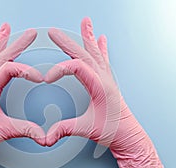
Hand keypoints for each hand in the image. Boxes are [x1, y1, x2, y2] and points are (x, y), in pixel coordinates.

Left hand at [0, 23, 45, 167]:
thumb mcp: (4, 131)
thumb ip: (25, 130)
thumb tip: (42, 133)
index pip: (9, 70)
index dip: (26, 70)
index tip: (39, 78)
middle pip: (2, 57)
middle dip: (18, 44)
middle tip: (30, 34)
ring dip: (1, 42)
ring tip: (5, 28)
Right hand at [44, 17, 163, 167]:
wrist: (129, 136)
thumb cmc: (113, 131)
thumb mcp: (87, 130)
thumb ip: (65, 130)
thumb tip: (47, 136)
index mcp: (100, 86)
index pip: (78, 67)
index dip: (60, 69)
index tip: (48, 78)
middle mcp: (105, 79)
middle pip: (84, 54)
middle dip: (67, 42)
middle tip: (54, 32)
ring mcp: (107, 78)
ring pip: (95, 53)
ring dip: (88, 37)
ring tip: (86, 23)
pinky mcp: (107, 81)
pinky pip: (103, 60)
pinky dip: (101, 47)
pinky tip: (101, 39)